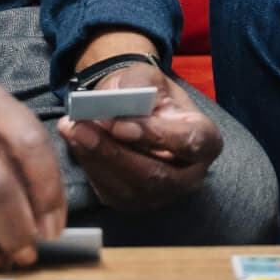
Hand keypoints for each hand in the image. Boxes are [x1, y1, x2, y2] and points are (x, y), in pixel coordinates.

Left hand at [57, 61, 222, 212]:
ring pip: (129, 188)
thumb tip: (119, 99)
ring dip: (96, 159)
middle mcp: (190, 175)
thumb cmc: (148, 93)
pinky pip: (111, 192)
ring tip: (72, 130)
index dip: (154, 136)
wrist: (135, 111)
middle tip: (82, 127)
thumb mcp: (148, 76)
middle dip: (114, 152)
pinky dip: (90, 167)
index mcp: (206, 139)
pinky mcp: (136, 202)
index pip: (188, 143)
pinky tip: (76, 143)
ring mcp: (164, 194)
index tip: (120, 125)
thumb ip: (137, 84)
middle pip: (155, 174)